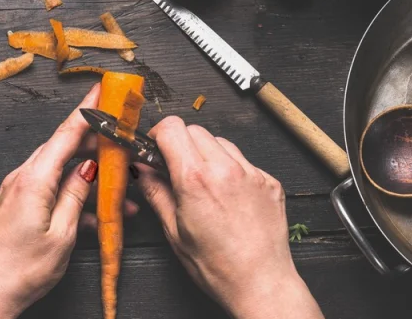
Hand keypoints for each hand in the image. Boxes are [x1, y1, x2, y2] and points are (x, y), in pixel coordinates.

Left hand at [0, 85, 101, 318]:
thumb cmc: (21, 272)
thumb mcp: (62, 235)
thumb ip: (77, 196)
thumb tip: (89, 169)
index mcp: (33, 180)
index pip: (65, 133)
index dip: (87, 109)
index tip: (102, 88)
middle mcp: (22, 178)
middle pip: (63, 148)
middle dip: (94, 142)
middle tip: (120, 137)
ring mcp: (17, 191)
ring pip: (60, 170)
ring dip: (89, 177)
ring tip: (120, 191)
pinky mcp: (16, 205)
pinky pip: (50, 188)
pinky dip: (73, 195)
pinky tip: (95, 214)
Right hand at [132, 117, 323, 318]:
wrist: (261, 283)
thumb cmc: (217, 266)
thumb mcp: (174, 231)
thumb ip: (156, 192)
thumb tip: (142, 170)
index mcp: (195, 179)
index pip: (172, 128)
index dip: (158, 134)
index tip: (155, 148)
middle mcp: (225, 169)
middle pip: (195, 130)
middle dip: (180, 143)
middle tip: (176, 168)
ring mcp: (251, 172)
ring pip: (220, 141)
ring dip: (206, 153)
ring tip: (203, 183)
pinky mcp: (269, 180)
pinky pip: (243, 160)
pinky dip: (230, 168)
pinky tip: (227, 194)